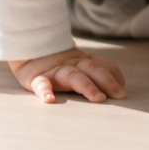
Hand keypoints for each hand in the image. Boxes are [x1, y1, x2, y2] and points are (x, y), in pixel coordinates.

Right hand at [9, 48, 126, 103]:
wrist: (25, 49)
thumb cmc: (57, 63)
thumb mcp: (77, 64)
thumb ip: (97, 70)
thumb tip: (121, 84)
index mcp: (82, 61)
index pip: (101, 65)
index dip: (114, 75)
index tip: (123, 88)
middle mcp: (71, 64)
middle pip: (92, 69)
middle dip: (107, 81)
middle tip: (120, 96)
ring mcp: (54, 71)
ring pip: (72, 76)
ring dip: (87, 86)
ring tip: (98, 98)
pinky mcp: (36, 78)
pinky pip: (41, 84)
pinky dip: (45, 91)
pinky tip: (50, 99)